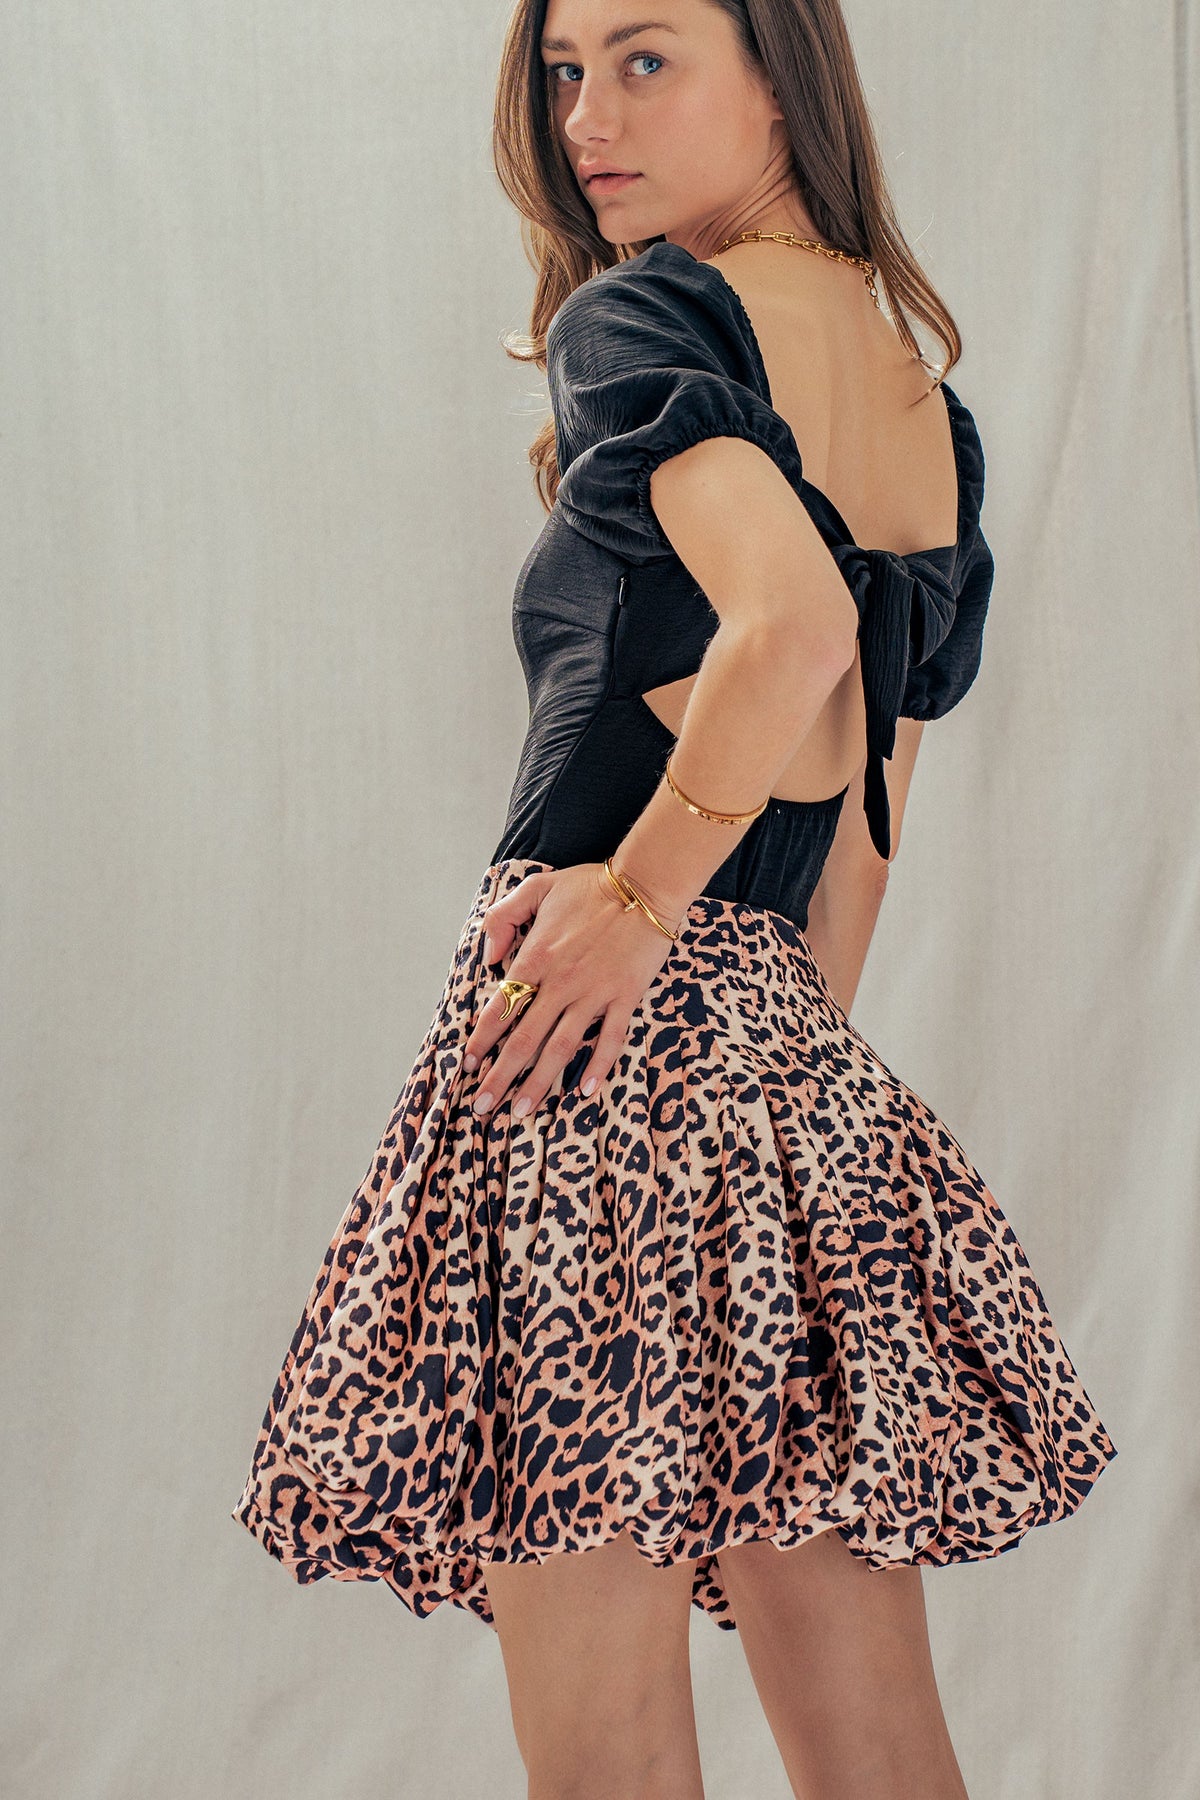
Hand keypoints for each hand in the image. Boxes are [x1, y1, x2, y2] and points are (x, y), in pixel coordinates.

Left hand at [461, 862, 681, 1119]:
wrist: (646, 884)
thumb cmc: (591, 885)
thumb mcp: (537, 887)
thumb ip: (503, 917)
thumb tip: (488, 957)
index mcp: (536, 956)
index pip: (500, 1008)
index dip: (481, 1040)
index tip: (468, 1064)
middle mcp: (561, 982)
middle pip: (523, 1040)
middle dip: (500, 1077)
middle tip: (483, 1106)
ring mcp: (594, 992)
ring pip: (560, 1048)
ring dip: (539, 1083)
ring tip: (522, 1111)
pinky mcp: (625, 997)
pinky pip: (609, 1039)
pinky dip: (597, 1067)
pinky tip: (584, 1092)